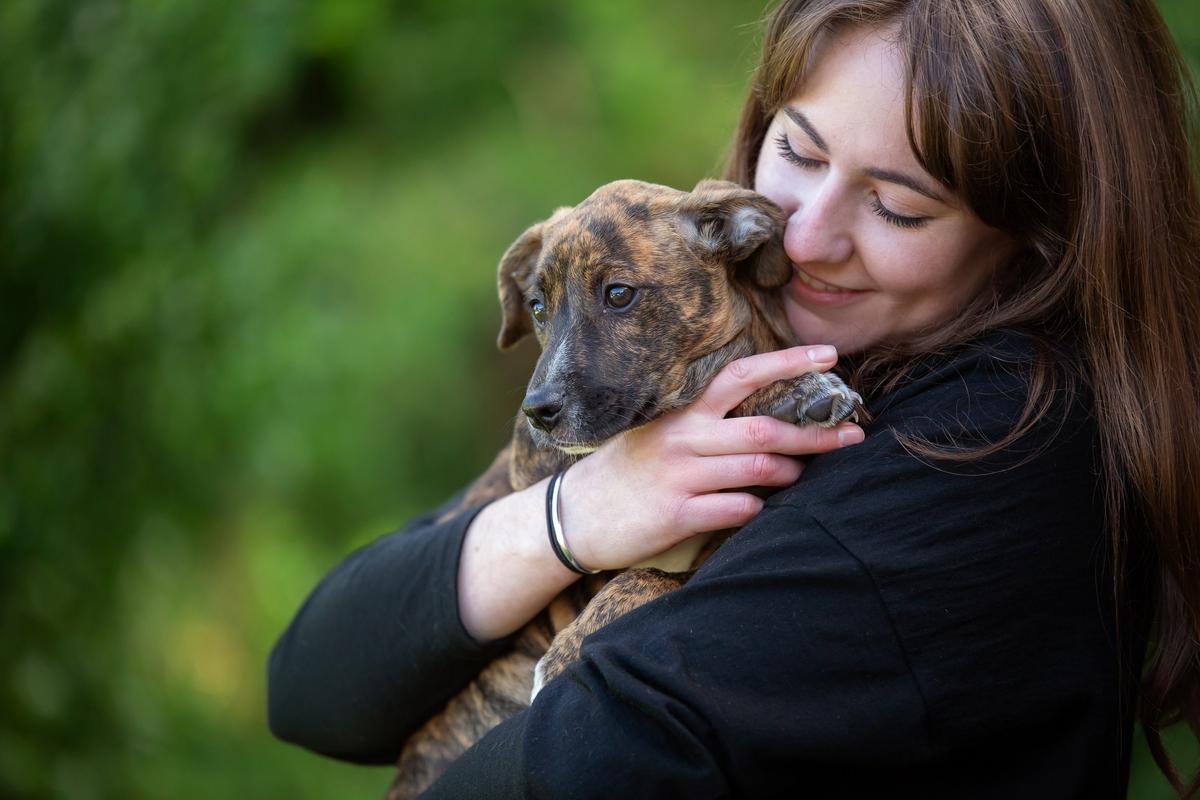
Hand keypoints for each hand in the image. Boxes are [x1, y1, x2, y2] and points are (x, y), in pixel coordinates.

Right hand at [559, 345, 864, 569]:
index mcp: (682, 410)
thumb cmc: (631, 468)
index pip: (741, 374)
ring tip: (802, 476)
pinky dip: (759, 508)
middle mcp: (682, 437)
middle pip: (764, 428)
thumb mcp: (661, 430)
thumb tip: (771, 412)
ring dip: (791, 474)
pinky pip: (737, 509)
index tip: (829, 355)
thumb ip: (708, 420)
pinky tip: (761, 509)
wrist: (576, 514)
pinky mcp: (676, 515)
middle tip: (853, 434)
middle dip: (815, 433)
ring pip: (758, 470)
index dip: (788, 362)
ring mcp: (679, 476)